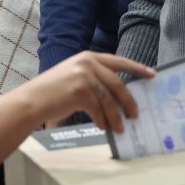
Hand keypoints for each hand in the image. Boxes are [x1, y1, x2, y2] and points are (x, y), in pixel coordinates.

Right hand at [0, 52, 153, 165]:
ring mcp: (84, 76)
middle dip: (129, 101)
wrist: (33, 100)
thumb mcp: (74, 75)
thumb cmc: (53, 91)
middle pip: (118, 83)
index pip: (119, 61)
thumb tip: (120, 95)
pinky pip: (99, 109)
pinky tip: (101, 126)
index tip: (152, 75)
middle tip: (136, 114)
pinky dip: (102, 120)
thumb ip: (95, 78)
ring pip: (110, 100)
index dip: (137, 68)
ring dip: (116, 117)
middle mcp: (87, 63)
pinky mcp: (80, 91)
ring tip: (120, 128)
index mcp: (88, 57)